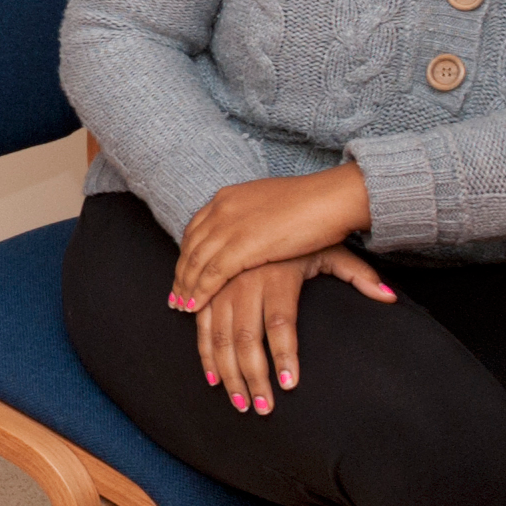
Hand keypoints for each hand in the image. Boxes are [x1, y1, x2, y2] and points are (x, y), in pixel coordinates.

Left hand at [173, 163, 372, 306]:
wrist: (330, 198)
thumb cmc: (312, 203)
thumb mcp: (271, 205)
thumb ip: (255, 216)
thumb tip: (253, 228)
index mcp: (228, 197)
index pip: (196, 229)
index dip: (187, 253)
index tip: (183, 272)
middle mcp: (222, 209)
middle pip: (191, 247)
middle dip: (181, 273)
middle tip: (175, 296)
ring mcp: (230, 226)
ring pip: (196, 262)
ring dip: (186, 287)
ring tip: (182, 308)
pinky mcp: (242, 246)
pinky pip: (212, 274)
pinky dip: (199, 292)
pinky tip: (193, 308)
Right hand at [182, 248, 396, 413]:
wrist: (259, 211)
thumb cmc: (302, 236)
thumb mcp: (332, 249)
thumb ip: (359, 275)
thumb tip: (389, 296)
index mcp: (276, 274)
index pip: (280, 322)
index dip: (285, 355)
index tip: (290, 385)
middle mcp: (245, 281)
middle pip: (247, 338)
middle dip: (253, 377)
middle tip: (263, 409)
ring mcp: (222, 286)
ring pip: (220, 337)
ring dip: (228, 373)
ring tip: (241, 403)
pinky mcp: (208, 290)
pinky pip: (202, 326)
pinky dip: (205, 354)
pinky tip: (214, 378)